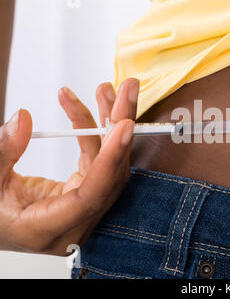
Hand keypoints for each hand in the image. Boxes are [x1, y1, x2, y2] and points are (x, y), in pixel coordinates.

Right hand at [0, 78, 138, 254]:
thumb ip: (3, 152)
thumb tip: (23, 119)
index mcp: (49, 229)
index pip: (92, 195)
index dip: (111, 159)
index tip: (124, 126)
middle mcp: (74, 221)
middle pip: (111, 173)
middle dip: (119, 126)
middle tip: (128, 90)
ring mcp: (82, 206)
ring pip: (108, 162)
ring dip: (107, 122)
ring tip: (106, 90)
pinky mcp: (82, 190)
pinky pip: (94, 158)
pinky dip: (90, 131)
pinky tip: (83, 107)